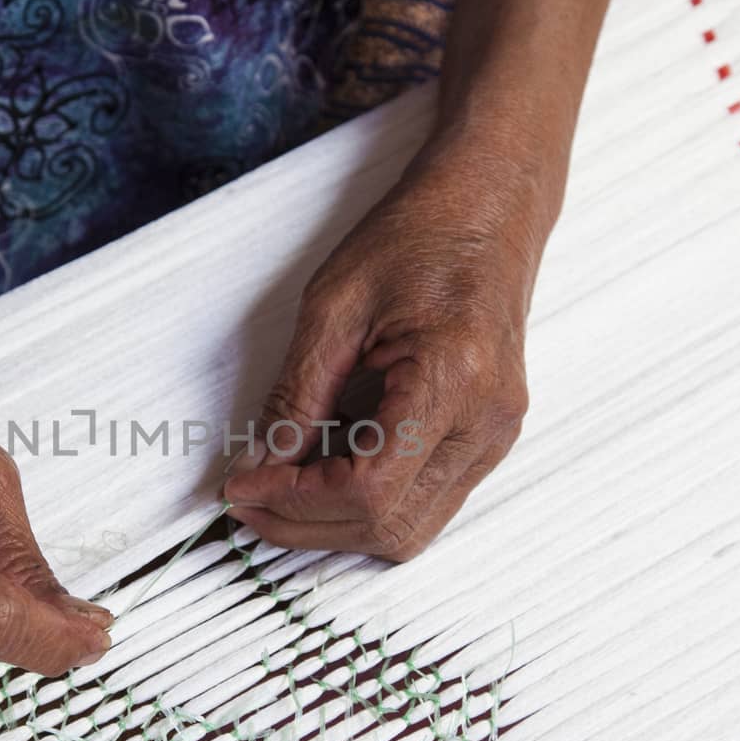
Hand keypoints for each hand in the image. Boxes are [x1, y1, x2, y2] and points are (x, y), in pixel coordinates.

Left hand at [222, 152, 545, 560]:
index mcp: (454, 380)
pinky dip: (367, 503)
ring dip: (335, 524)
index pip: (369, 489)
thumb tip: (259, 463)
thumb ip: (296, 395)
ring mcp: (495, 437)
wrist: (487, 209)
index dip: (295, 499)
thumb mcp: (334, 305)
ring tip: (278, 487)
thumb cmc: (420, 236)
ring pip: (409, 532)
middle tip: (248, 497)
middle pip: (390, 527)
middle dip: (308, 525)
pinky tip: (323, 471)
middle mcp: (487, 423)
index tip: (244, 484)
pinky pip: (424, 503)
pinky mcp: (487, 439)